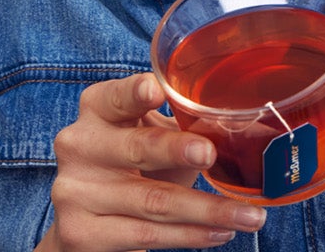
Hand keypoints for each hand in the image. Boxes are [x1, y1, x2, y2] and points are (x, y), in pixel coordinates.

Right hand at [34, 73, 267, 251]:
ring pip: (151, 200)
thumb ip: (182, 129)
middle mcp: (79, 145)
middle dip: (176, 151)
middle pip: (135, 149)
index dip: (134, 94)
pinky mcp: (81, 232)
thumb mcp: (153, 140)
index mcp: (97, 110)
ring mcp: (75, 191)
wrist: (92, 225)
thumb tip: (243, 131)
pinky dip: (189, 235)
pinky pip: (146, 233)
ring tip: (249, 216)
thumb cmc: (136, 169)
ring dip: (207, 210)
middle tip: (210, 155)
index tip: (156, 90)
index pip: (115, 97)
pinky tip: (219, 233)